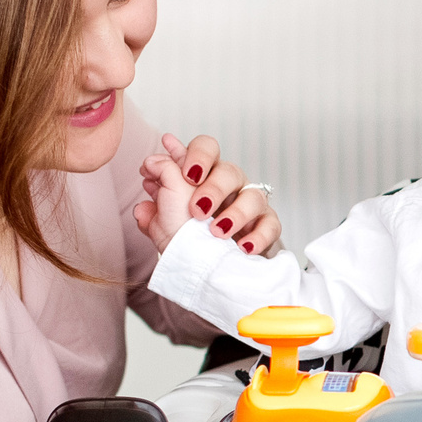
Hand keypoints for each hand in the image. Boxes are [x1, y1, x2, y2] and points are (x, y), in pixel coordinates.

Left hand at [135, 134, 281, 256]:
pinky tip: (243, 248)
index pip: (206, 148)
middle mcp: (229, 185)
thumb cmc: (186, 240)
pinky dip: (258, 236)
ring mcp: (250, 205)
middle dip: (214, 189)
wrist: (203, 273)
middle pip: (230, 171)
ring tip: (218, 232)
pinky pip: (271, 224)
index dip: (198, 155)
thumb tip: (151, 163)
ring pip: (254, 196)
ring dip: (236, 213)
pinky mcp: (266, 225)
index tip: (187, 175)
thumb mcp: (161, 214)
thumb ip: (157, 187)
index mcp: (204, 175)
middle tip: (197, 210)